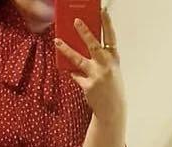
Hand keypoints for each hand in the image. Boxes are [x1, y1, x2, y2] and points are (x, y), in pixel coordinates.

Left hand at [55, 9, 125, 125]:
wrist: (112, 109)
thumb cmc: (111, 87)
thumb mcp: (111, 69)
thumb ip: (101, 58)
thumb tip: (85, 45)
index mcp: (114, 58)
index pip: (111, 37)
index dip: (107, 23)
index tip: (103, 11)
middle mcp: (106, 65)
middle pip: (93, 45)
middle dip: (84, 32)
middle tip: (75, 20)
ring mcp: (96, 76)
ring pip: (78, 59)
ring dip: (66, 49)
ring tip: (57, 41)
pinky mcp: (87, 86)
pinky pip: (75, 75)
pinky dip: (73, 73)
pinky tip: (71, 72)